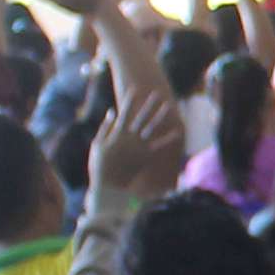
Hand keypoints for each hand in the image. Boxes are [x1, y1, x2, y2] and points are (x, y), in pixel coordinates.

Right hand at [88, 78, 187, 195]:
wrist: (109, 184)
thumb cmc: (100, 164)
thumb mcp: (97, 144)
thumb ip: (105, 127)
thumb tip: (112, 112)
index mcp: (117, 133)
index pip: (124, 113)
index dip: (129, 101)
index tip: (135, 90)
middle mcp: (130, 138)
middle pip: (141, 117)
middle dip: (148, 105)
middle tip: (156, 93)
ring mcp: (139, 147)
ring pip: (152, 128)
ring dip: (160, 116)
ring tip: (168, 106)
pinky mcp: (146, 156)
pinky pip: (159, 146)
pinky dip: (168, 139)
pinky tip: (178, 132)